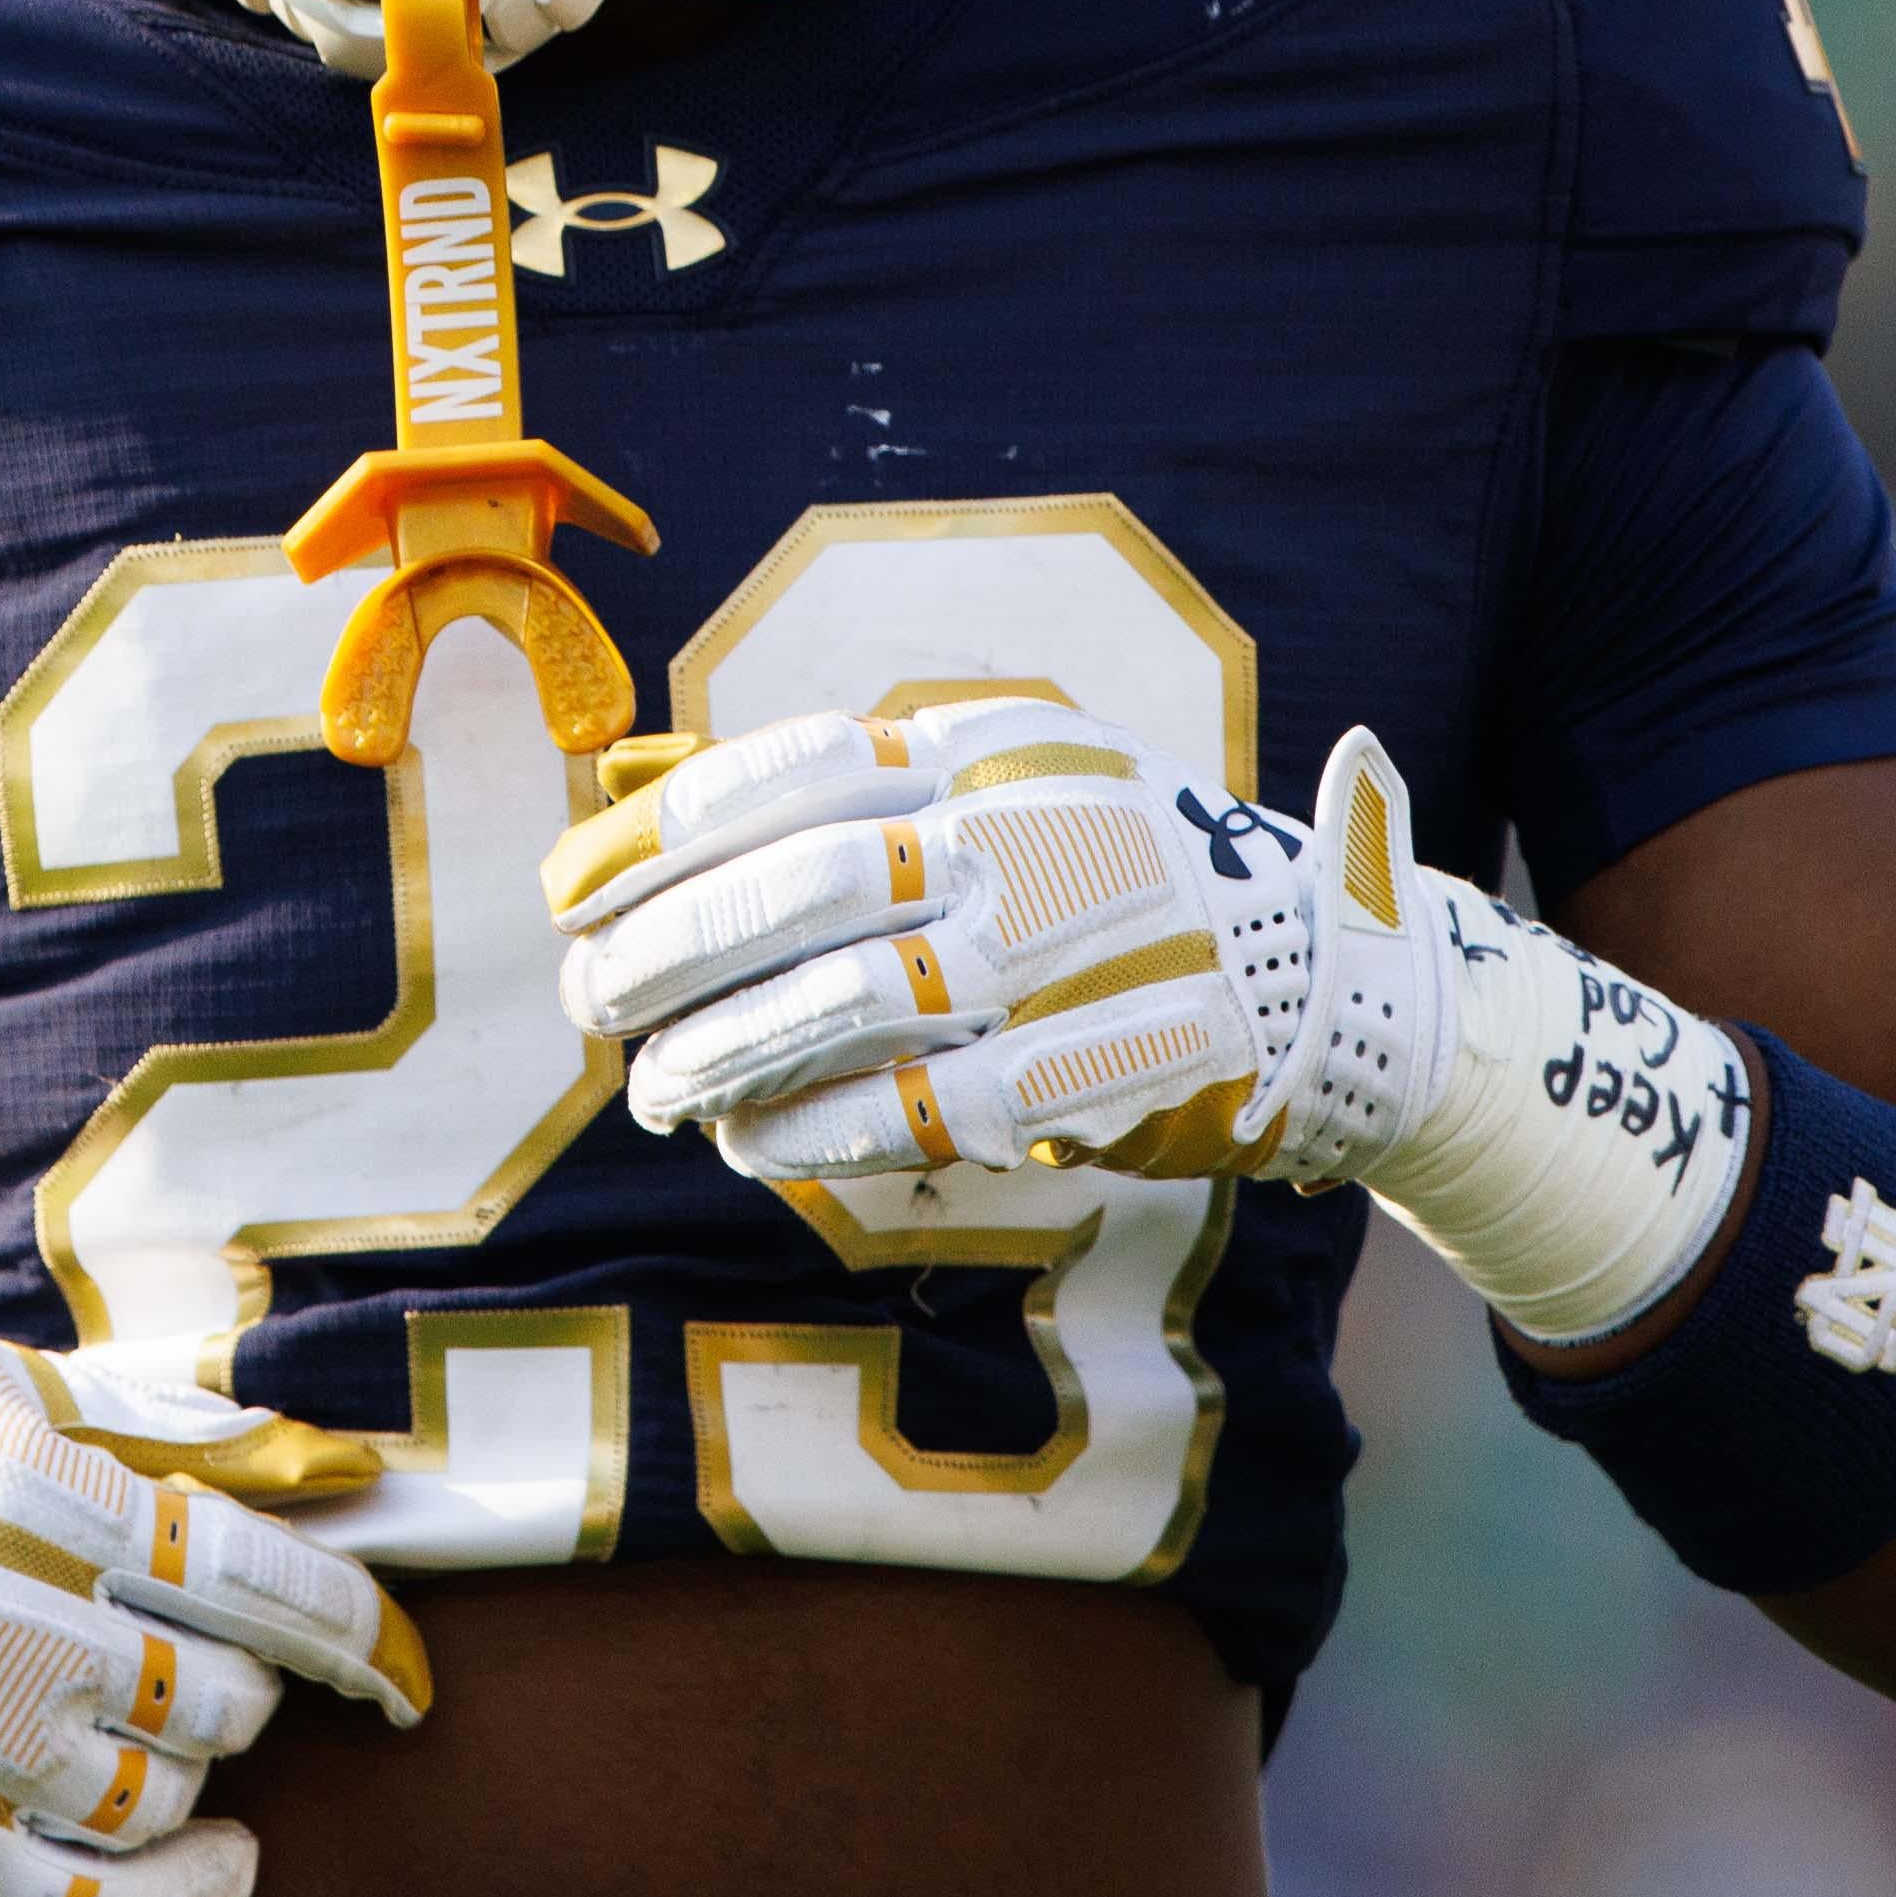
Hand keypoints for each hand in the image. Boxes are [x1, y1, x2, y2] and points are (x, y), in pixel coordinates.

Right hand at [0, 1320, 431, 1896]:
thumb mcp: (12, 1383)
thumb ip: (168, 1432)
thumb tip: (337, 1469)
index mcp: (30, 1493)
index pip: (248, 1578)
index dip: (357, 1634)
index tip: (411, 1671)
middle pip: (210, 1704)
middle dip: (255, 1695)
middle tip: (234, 1671)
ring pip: (148, 1803)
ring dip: (201, 1780)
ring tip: (199, 1746)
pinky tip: (220, 1868)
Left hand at [547, 701, 1756, 1338]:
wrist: (1331, 978)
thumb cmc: (1122, 873)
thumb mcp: (1005, 777)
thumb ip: (846, 777)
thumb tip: (641, 771)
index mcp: (992, 749)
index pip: (782, 775)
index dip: (653, 834)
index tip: (563, 886)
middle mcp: (1023, 838)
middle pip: (792, 893)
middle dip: (658, 954)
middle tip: (582, 1001)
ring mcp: (1062, 961)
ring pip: (839, 1009)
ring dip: (719, 1057)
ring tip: (654, 1089)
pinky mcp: (1089, 1077)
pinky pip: (914, 1114)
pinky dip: (812, 1135)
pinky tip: (752, 1147)